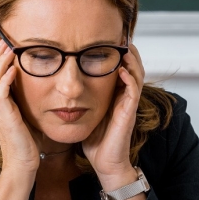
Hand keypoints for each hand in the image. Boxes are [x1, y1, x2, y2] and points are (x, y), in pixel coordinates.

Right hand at [0, 30, 38, 174]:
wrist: (22, 164)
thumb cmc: (26, 142)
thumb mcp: (25, 115)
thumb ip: (24, 100)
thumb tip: (35, 85)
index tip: (0, 41)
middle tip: (2, 38)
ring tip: (8, 47)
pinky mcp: (4, 116)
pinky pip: (0, 93)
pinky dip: (5, 79)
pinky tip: (13, 68)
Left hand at [82, 41, 144, 191]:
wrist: (105, 163)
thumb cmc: (95, 141)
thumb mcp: (85, 113)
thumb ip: (80, 99)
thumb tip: (61, 87)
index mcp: (115, 95)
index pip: (120, 68)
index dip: (117, 53)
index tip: (108, 39)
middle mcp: (124, 97)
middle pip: (133, 66)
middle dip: (128, 51)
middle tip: (120, 36)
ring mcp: (128, 104)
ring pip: (137, 74)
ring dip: (131, 60)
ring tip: (124, 47)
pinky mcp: (129, 112)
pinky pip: (133, 91)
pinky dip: (129, 78)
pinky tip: (121, 70)